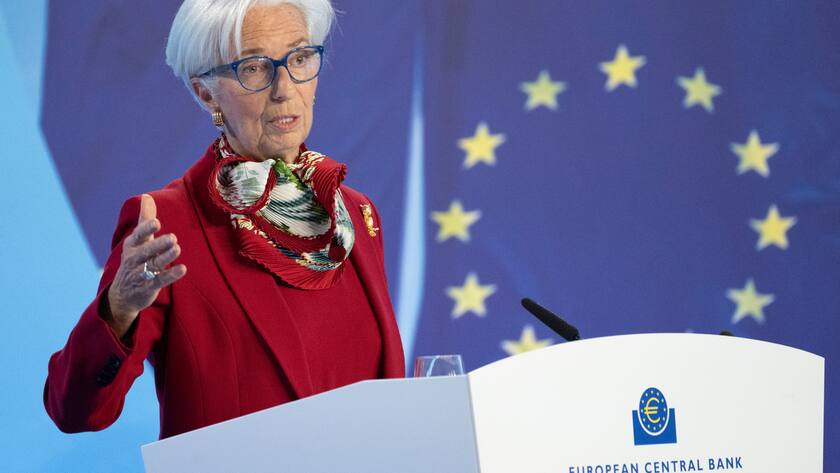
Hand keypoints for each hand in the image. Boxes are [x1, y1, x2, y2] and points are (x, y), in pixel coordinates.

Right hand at [105, 194, 186, 336]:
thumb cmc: (135, 259)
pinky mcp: (149, 287)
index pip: (138, 236)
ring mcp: (141, 274)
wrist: (122, 294)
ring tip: (177, 248)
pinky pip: (160, 281)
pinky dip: (171, 275)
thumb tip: (147, 196)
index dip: (146, 229)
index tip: (156, 222)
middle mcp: (135, 259)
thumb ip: (145, 219)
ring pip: (154, 265)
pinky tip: (183, 269)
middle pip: (146, 251)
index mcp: (132, 246)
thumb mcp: (137, 240)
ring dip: (166, 257)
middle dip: (158, 244)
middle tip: (173, 238)